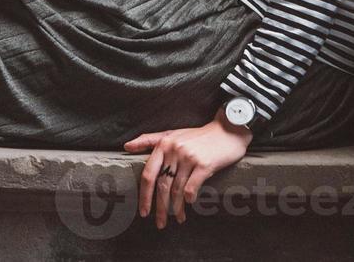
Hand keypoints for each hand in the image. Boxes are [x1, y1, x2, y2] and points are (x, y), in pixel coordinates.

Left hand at [122, 106, 252, 228]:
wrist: (227, 131)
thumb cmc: (197, 136)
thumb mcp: (172, 134)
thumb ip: (149, 140)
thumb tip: (126, 146)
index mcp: (163, 144)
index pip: (148, 173)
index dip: (144, 194)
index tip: (143, 211)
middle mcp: (174, 151)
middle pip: (162, 185)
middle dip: (159, 207)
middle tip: (158, 223)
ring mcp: (189, 158)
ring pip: (177, 189)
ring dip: (176, 208)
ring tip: (178, 218)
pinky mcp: (204, 164)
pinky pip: (192, 187)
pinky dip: (189, 199)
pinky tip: (189, 204)